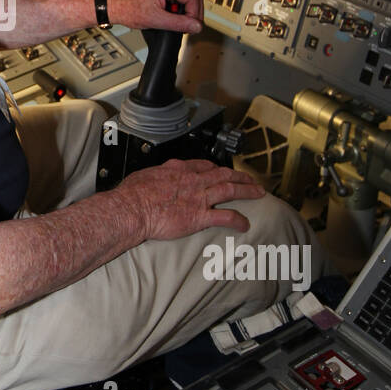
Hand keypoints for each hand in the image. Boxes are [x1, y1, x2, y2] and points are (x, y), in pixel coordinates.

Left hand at [110, 0, 202, 34]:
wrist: (114, 7)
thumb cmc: (128, 8)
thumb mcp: (156, 19)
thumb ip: (178, 23)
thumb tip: (196, 26)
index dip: (195, 13)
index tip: (193, 26)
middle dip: (193, 14)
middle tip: (189, 27)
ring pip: (186, 0)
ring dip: (185, 14)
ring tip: (178, 25)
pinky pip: (177, 2)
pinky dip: (178, 13)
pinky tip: (172, 20)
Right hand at [116, 157, 265, 240]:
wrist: (131, 208)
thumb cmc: (132, 194)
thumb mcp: (143, 176)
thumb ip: (153, 178)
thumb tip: (150, 181)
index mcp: (178, 170)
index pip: (203, 165)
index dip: (216, 168)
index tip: (221, 170)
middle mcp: (192, 180)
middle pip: (223, 174)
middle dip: (240, 176)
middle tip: (250, 179)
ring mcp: (198, 197)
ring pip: (230, 189)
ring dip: (247, 190)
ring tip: (258, 193)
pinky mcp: (199, 216)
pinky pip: (225, 216)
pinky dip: (238, 220)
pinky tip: (245, 224)